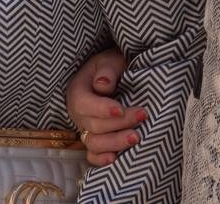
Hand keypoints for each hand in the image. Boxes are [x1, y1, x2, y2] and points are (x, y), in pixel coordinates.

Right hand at [66, 47, 144, 166]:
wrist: (112, 75)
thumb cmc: (111, 67)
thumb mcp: (108, 61)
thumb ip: (106, 71)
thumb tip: (103, 85)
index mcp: (78, 92)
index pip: (85, 104)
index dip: (102, 109)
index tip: (120, 110)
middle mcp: (79, 114)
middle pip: (94, 125)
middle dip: (119, 124)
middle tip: (142, 116)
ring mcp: (86, 129)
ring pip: (95, 143)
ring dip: (116, 143)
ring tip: (137, 138)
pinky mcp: (95, 139)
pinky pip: (93, 155)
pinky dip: (102, 159)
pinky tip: (116, 159)